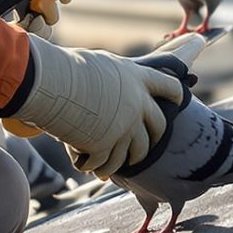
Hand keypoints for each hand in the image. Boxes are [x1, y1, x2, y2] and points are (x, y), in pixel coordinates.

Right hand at [8, 38, 185, 173]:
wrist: (52, 83)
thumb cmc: (68, 69)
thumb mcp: (100, 66)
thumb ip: (113, 79)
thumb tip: (112, 87)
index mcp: (137, 78)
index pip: (169, 86)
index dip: (177, 94)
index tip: (181, 99)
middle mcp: (138, 104)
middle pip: (158, 127)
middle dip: (154, 138)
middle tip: (146, 146)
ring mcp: (125, 127)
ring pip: (137, 152)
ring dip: (124, 159)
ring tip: (110, 162)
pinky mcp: (107, 145)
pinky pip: (107, 164)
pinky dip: (96, 166)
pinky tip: (85, 163)